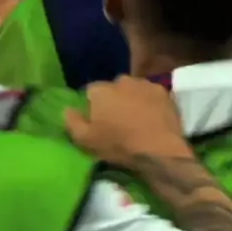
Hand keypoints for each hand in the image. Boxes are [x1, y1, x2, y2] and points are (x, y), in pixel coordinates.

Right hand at [66, 75, 192, 168]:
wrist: (158, 150)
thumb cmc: (119, 145)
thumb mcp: (87, 141)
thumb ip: (72, 122)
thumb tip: (67, 110)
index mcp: (101, 90)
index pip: (90, 92)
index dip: (93, 106)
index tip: (98, 121)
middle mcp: (122, 80)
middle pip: (113, 88)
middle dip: (114, 100)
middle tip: (119, 120)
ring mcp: (145, 84)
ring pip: (134, 89)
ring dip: (133, 100)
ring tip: (138, 120)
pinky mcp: (164, 92)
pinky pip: (152, 95)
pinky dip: (151, 103)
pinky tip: (153, 118)